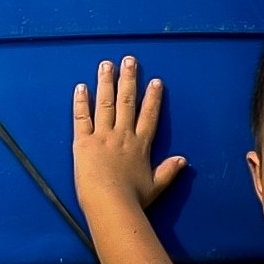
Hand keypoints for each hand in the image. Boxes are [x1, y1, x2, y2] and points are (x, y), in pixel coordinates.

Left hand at [72, 55, 188, 218]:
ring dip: (106, 82)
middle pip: (127, 101)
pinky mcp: (83, 142)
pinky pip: (81, 117)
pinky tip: (81, 87)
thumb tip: (183, 160)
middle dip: (129, 79)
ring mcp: (102, 136)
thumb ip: (168, 170)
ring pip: (105, 103)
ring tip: (106, 64)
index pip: (148, 115)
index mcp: (140, 145)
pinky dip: (81, 101)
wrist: (110, 204)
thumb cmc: (133, 199)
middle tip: (130, 60)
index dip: (153, 98)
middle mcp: (122, 135)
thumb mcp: (155, 186)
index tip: (156, 81)